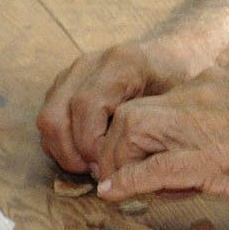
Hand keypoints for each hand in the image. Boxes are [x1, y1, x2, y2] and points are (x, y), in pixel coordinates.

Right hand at [37, 41, 191, 173]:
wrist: (175, 56)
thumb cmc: (180, 81)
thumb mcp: (178, 99)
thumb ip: (151, 125)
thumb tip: (125, 169)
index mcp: (121, 63)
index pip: (86, 106)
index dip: (91, 144)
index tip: (108, 167)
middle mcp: (90, 64)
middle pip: (57, 115)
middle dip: (73, 153)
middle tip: (98, 174)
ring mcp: (73, 72)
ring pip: (48, 118)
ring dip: (63, 151)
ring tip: (91, 168)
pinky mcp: (65, 84)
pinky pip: (50, 117)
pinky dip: (61, 143)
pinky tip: (86, 157)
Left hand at [93, 68, 228, 211]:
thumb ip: (220, 125)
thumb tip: (195, 152)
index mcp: (215, 84)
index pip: (156, 101)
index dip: (139, 133)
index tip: (141, 159)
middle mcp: (202, 96)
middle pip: (133, 112)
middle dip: (117, 147)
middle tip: (117, 174)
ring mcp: (203, 127)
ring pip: (132, 131)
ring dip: (119, 162)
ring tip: (122, 185)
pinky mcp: (208, 161)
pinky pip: (150, 169)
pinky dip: (127, 182)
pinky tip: (116, 195)